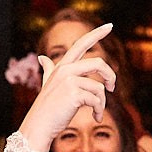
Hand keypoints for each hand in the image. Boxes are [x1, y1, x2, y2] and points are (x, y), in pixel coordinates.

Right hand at [22, 23, 115, 148]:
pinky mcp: (74, 93)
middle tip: (113, 87)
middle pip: (99, 63)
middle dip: (110, 75)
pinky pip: (97, 100)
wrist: (39, 125)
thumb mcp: (47, 84)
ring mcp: (69, 81)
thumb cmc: (46, 107)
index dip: (96, 33)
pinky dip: (99, 110)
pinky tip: (96, 117)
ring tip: (97, 112)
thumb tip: (42, 57)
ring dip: (102, 103)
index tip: (110, 25)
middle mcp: (65, 70)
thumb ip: (48, 70)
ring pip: (99, 87)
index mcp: (62, 66)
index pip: (81, 44)